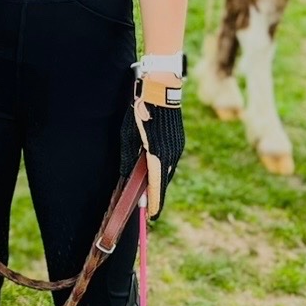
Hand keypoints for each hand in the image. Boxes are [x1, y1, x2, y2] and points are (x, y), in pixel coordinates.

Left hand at [121, 74, 185, 218]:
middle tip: (149, 208)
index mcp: (157, 154)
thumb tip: (126, 177)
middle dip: (156, 195)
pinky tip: (156, 172)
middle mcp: (171, 154)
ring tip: (151, 193)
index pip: (156, 186)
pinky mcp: (179, 141)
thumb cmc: (140, 112)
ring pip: (168, 171)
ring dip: (159, 182)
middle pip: (163, 181)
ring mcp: (177, 147)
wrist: (161, 89)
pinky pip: (171, 161)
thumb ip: (129, 158)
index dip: (154, 203)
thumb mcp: (128, 136)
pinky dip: (163, 170)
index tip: (151, 216)